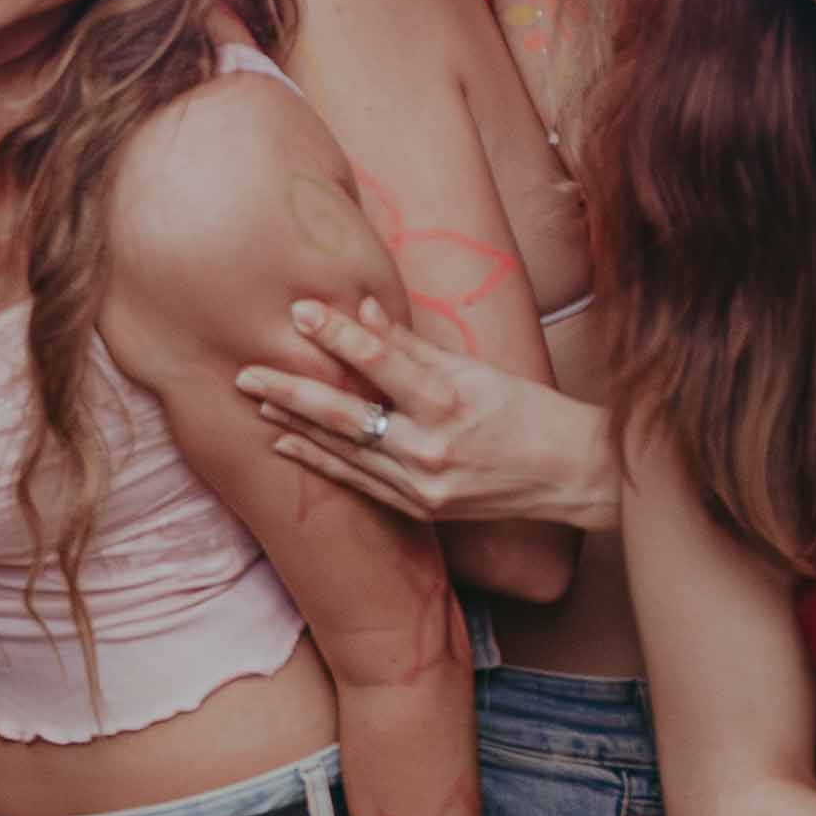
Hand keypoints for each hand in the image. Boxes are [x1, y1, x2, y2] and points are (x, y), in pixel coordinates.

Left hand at [236, 296, 618, 531]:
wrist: (570, 475)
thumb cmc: (527, 410)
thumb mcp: (476, 369)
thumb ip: (413, 345)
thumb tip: (359, 306)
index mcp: (451, 402)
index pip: (382, 362)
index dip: (337, 335)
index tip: (298, 311)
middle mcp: (432, 448)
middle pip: (347, 416)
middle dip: (291, 391)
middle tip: (246, 372)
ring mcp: (424, 486)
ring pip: (344, 453)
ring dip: (295, 427)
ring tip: (257, 402)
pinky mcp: (421, 509)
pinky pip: (359, 483)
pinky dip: (320, 462)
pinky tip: (287, 444)